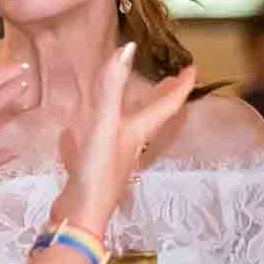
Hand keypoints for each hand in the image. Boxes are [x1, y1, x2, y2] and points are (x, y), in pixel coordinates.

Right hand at [53, 43, 194, 233]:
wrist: (80, 215)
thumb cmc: (98, 171)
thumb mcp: (105, 123)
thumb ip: (113, 86)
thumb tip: (128, 48)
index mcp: (139, 131)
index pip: (167, 104)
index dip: (181, 85)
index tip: (192, 68)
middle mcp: (130, 144)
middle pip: (152, 117)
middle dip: (163, 97)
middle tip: (171, 80)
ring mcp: (111, 159)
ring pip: (126, 130)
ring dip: (131, 112)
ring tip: (129, 99)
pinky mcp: (91, 170)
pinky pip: (93, 146)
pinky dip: (86, 135)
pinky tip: (71, 133)